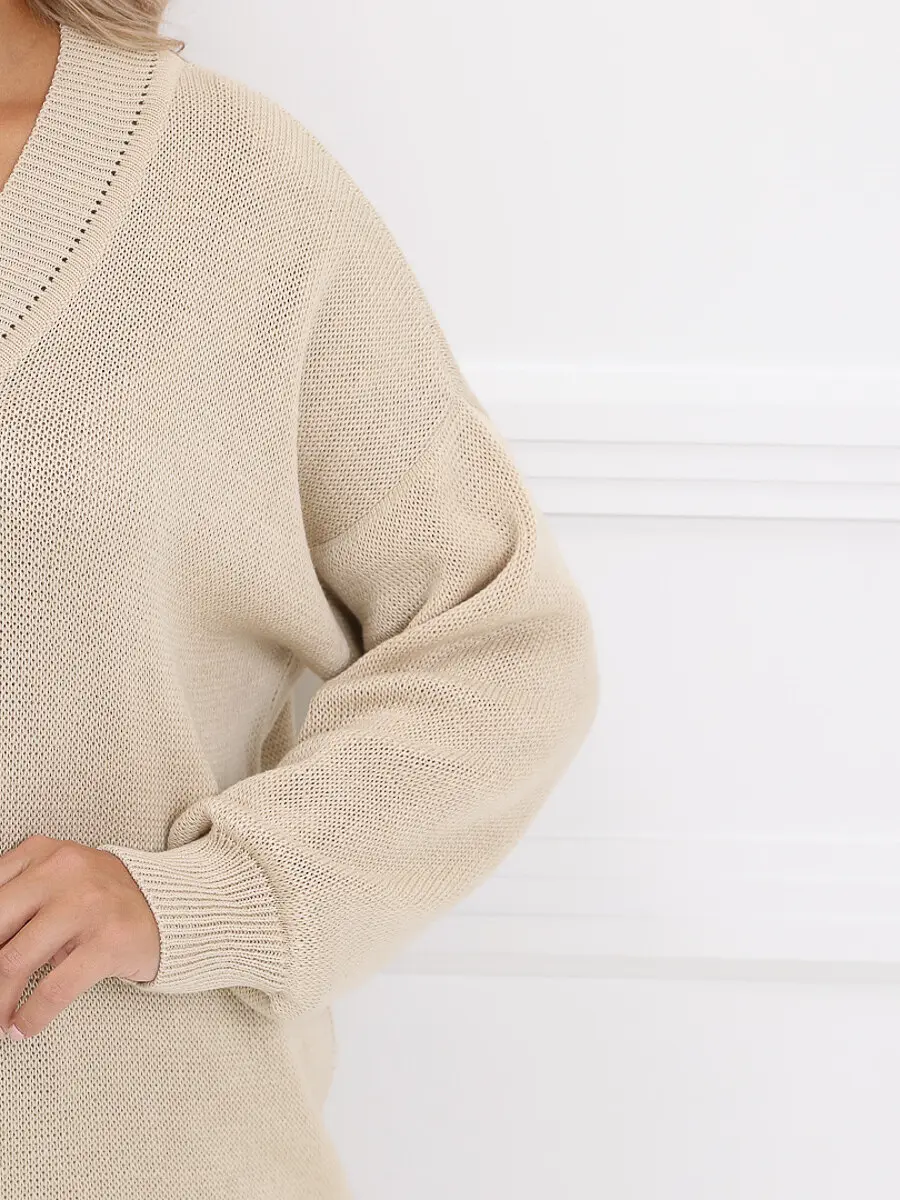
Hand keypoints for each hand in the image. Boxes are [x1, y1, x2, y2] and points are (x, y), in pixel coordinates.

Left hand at [0, 834, 160, 1040]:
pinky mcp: (108, 942)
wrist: (171, 906)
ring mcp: (87, 905)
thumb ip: (18, 900)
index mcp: (42, 852)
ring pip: (15, 962)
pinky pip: (53, 990)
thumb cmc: (103, 899)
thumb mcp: (58, 880)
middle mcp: (63, 871)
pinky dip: (30, 1017)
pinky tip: (21, 1028)